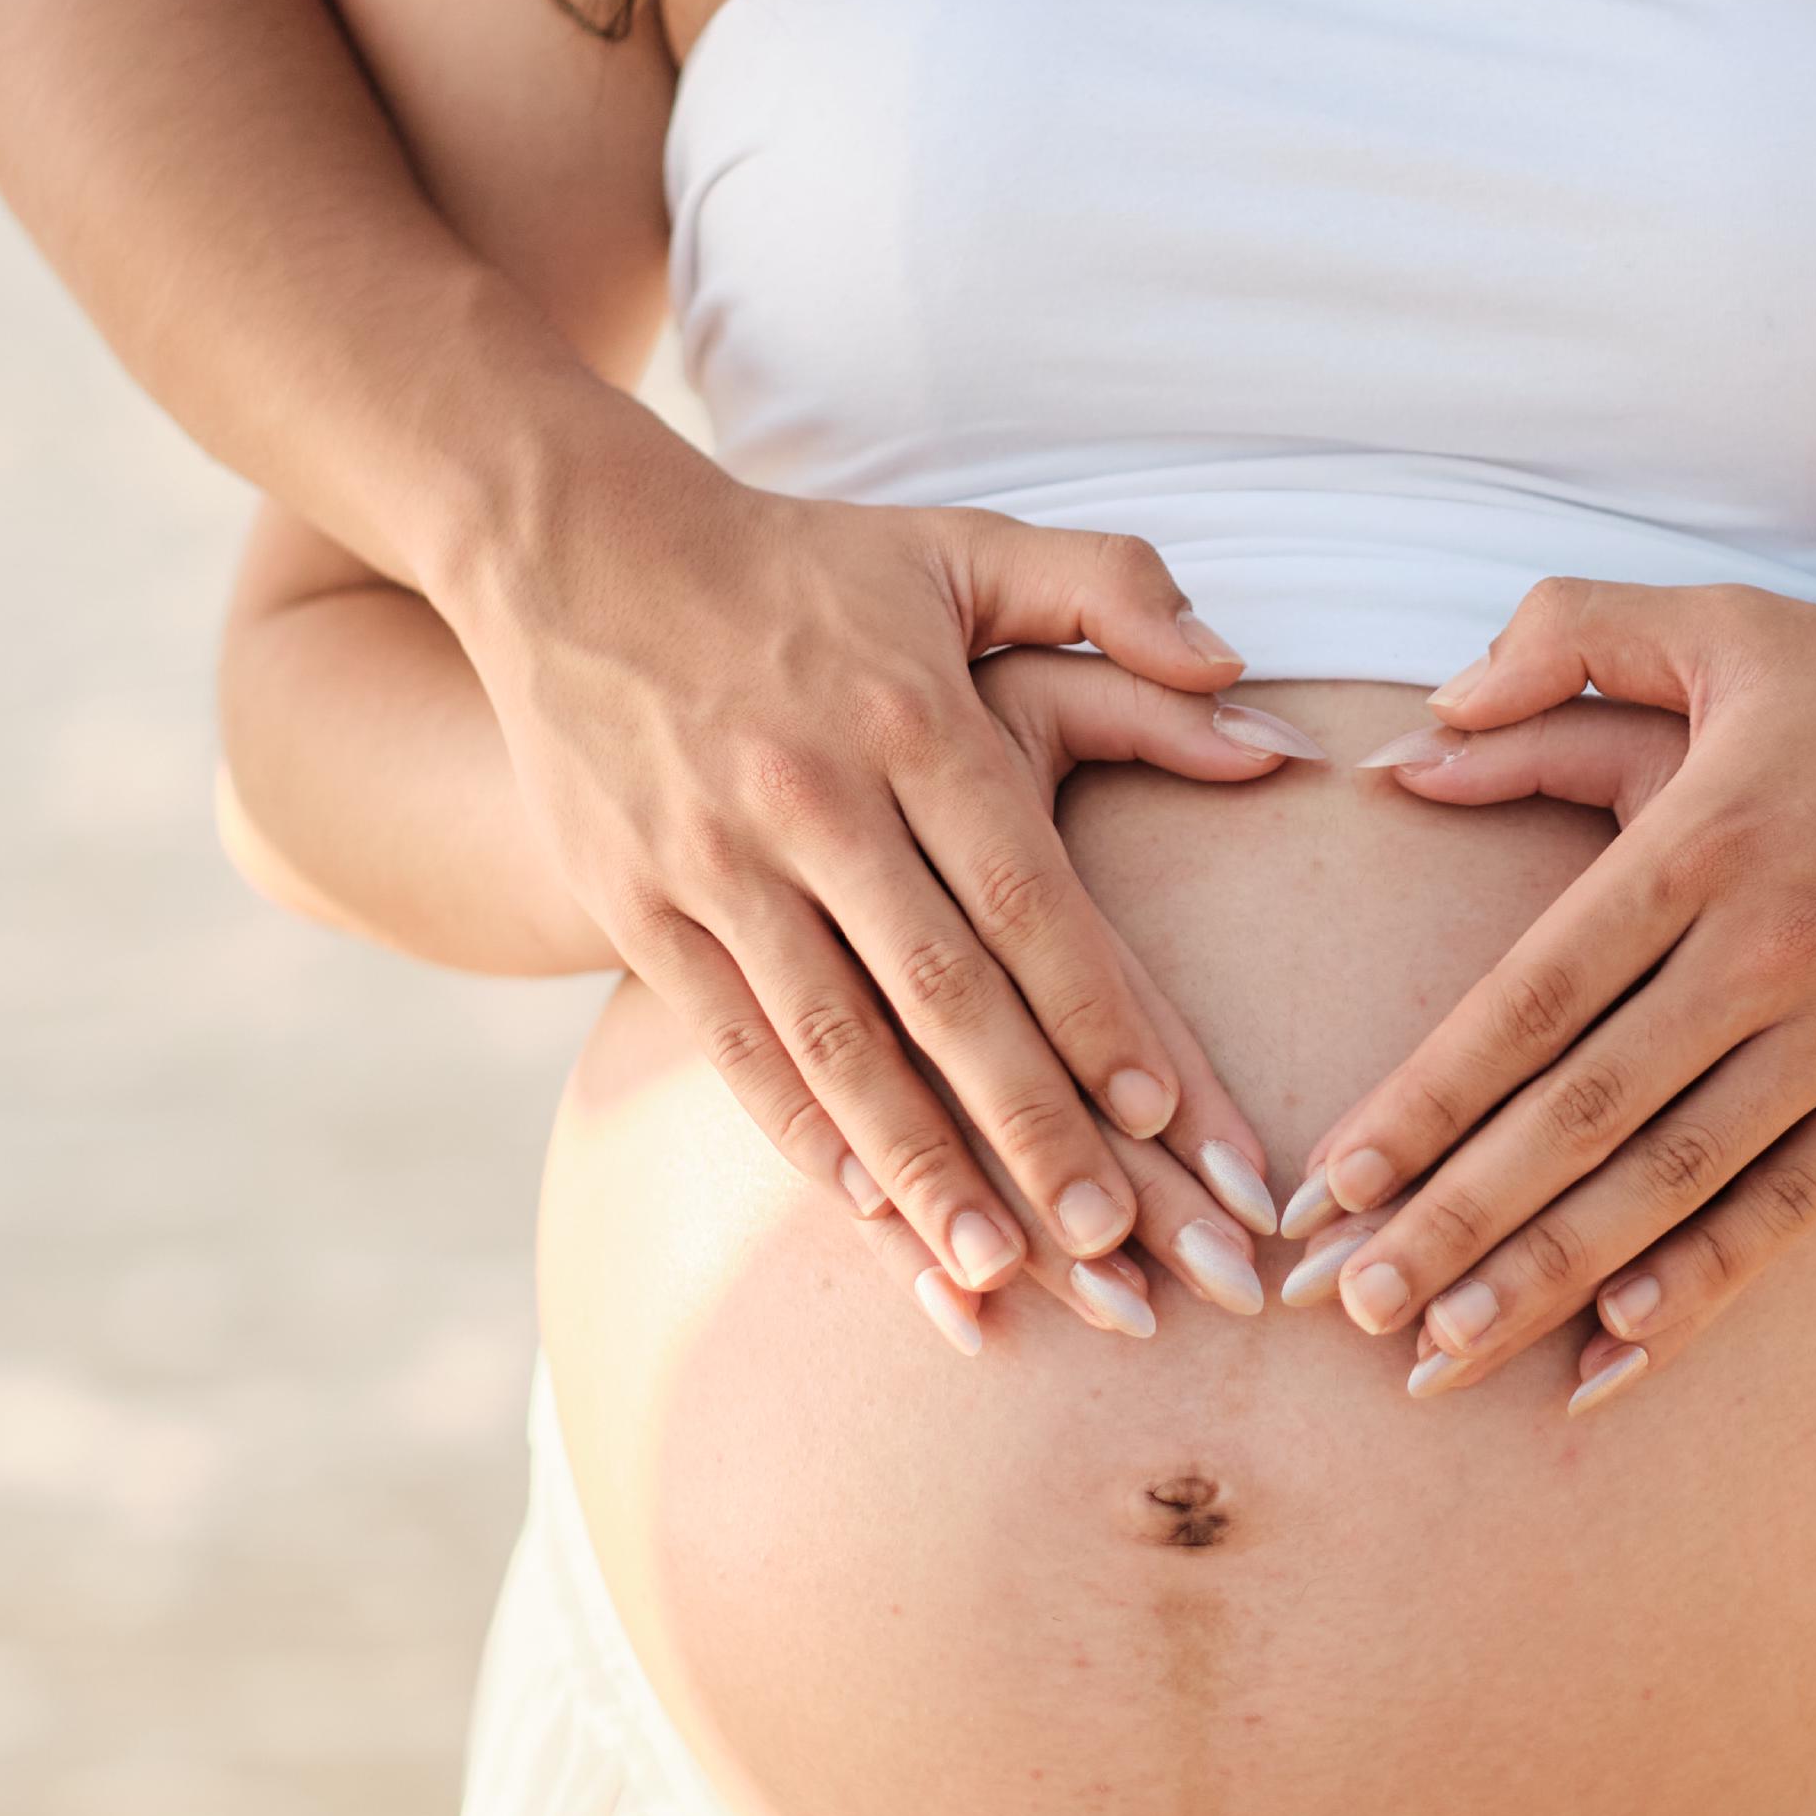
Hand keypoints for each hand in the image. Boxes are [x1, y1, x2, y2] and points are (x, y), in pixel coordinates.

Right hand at [437, 461, 1296, 1299]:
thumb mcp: (963, 545)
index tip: (1164, 1113)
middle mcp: (815, 797)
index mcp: (912, 716)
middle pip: (941, 990)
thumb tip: (1239, 675)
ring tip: (995, 1271)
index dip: (1093, 1006)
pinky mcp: (639, 906)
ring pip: (833, 1044)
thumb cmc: (807, 568)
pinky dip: (802, 1135)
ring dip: (916, 1166)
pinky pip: (733, 1046)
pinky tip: (867, 1213)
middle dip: (1029, 1124)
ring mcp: (717, 860)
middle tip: (1114, 1237)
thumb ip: (1113, 591)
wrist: (576, 552)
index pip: (1025, 888)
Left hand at [1289, 576, 1815, 1407]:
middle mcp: (1773, 946)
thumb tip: (1417, 734)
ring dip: (1551, 1278)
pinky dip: (1705, 1287)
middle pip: (1582, 1112)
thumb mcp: (1725, 626)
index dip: (1428, 1096)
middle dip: (1455, 1219)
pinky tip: (1614, 1357)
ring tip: (1444, 1359)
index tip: (1334, 1179)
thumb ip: (1563, 641)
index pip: (1532, 994)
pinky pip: (1797, 1210)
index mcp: (1705, 838)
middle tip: (1349, 1305)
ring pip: (1675, 1181)